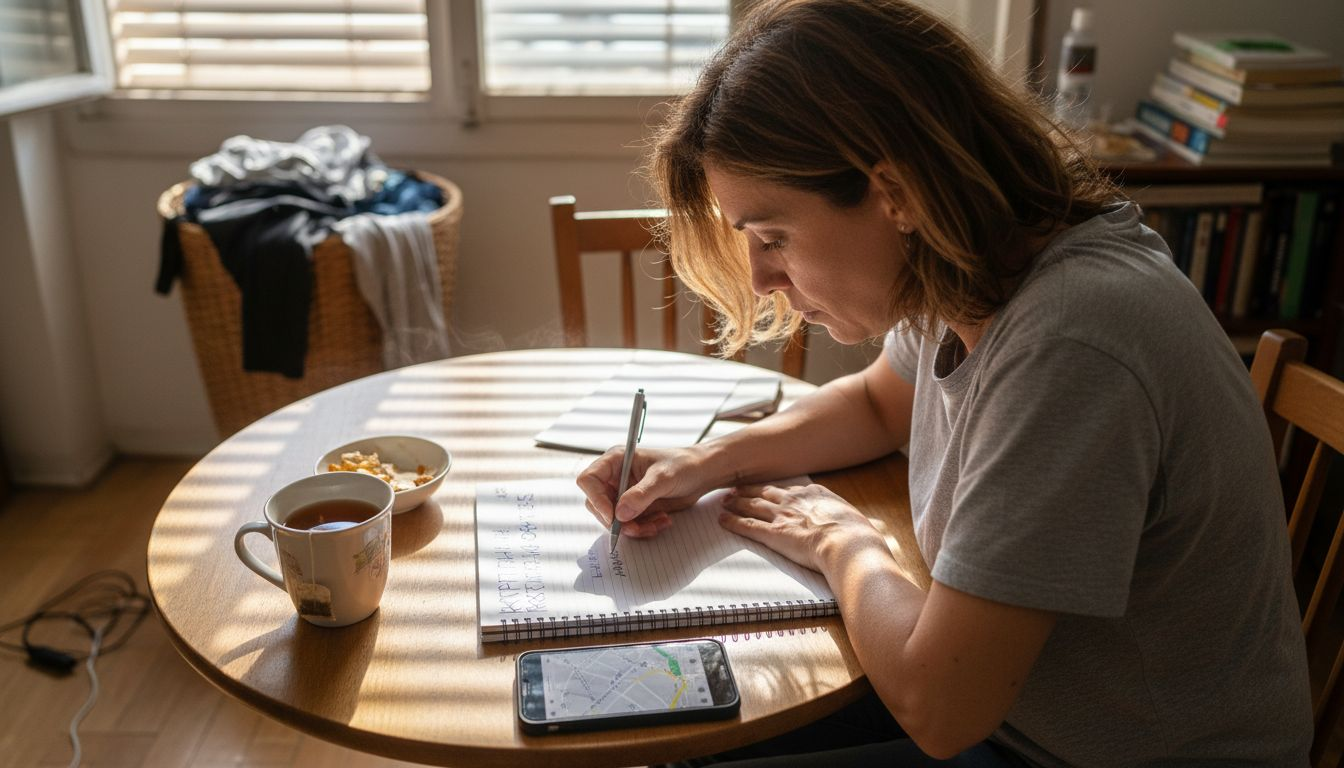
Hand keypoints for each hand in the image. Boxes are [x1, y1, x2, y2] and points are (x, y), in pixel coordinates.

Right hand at [576, 446, 718, 538]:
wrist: (701, 474)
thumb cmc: (683, 466)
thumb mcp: (663, 478)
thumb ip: (641, 495)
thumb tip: (620, 514)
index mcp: (616, 460)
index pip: (589, 480)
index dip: (596, 499)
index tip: (612, 516)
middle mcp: (615, 477)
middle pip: (597, 504)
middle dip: (616, 520)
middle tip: (636, 528)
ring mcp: (623, 494)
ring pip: (612, 519)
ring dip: (632, 528)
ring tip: (656, 524)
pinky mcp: (634, 508)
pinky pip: (628, 525)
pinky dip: (643, 529)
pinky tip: (661, 522)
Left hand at [719, 482, 884, 572]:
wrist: (848, 542)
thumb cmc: (856, 535)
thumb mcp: (849, 518)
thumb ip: (839, 517)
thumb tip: (844, 525)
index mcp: (815, 494)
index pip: (789, 489)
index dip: (774, 490)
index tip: (766, 489)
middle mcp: (795, 500)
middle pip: (765, 493)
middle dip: (749, 491)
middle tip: (736, 489)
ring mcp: (782, 515)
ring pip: (751, 505)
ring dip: (736, 503)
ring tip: (724, 501)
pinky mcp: (773, 534)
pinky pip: (746, 525)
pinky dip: (732, 522)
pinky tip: (722, 520)